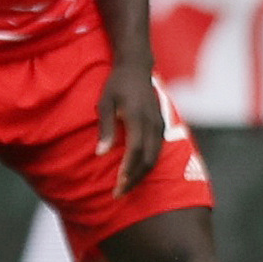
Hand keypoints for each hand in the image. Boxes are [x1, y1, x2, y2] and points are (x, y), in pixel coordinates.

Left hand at [96, 64, 165, 196]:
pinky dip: (147, 165)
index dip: (128, 169)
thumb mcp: (105, 103)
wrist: (136, 67)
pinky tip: (134, 172)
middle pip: (148, 159)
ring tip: (125, 187)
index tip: (118, 184)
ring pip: (155, 158)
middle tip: (119, 193)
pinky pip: (157, 151)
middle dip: (134, 179)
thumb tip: (101, 154)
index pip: (136, 150)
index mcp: (138, 117)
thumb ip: (105, 128)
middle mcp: (152, 123)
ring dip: (141, 175)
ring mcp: (159, 125)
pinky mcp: (161, 126)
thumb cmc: (116, 85)